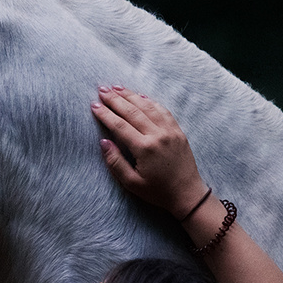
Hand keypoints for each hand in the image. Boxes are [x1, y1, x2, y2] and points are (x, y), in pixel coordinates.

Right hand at [91, 86, 207, 218]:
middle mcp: (158, 135)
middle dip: (115, 99)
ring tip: (117, 88)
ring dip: (131, 96)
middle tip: (102, 90)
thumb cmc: (158, 192)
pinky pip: (162, 110)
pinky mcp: (178, 131)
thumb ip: (116, 162)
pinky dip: (150, 101)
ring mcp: (170, 131)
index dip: (105, 114)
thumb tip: (104, 142)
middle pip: (132, 111)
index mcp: (145, 148)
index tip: (94, 105)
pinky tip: (140, 96)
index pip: (120, 126)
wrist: (187, 194)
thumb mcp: (132, 183)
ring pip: (147, 107)